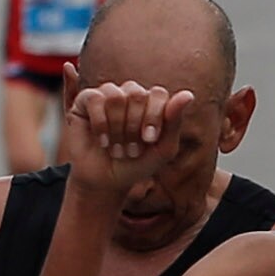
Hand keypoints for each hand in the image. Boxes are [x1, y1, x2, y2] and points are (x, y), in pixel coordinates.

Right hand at [60, 79, 188, 204]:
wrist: (106, 181)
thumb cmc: (137, 164)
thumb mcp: (163, 149)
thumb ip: (174, 121)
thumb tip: (188, 94)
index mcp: (151, 102)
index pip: (158, 94)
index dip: (154, 116)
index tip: (149, 140)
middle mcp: (130, 94)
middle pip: (137, 94)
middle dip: (134, 126)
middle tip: (131, 149)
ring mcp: (108, 95)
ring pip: (116, 96)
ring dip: (117, 127)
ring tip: (116, 148)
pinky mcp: (86, 100)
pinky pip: (95, 99)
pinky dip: (100, 124)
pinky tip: (102, 141)